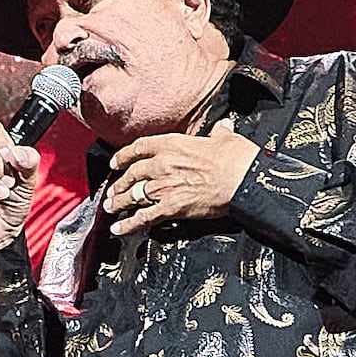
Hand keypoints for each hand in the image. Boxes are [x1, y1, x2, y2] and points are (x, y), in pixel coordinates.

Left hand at [100, 129, 258, 236]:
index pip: (138, 148)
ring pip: (132, 195)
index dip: (123, 156)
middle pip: (131, 174)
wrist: (244, 179)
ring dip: (119, 203)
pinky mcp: (171, 207)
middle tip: (112, 191)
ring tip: (110, 208)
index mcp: (173, 144)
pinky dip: (129, 225)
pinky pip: (144, 217)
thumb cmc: (237, 158)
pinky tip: (118, 228)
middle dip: (119, 184)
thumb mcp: (225, 137)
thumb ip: (218, 132)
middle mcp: (162, 164)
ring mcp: (164, 187)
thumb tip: (222, 127)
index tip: (116, 162)